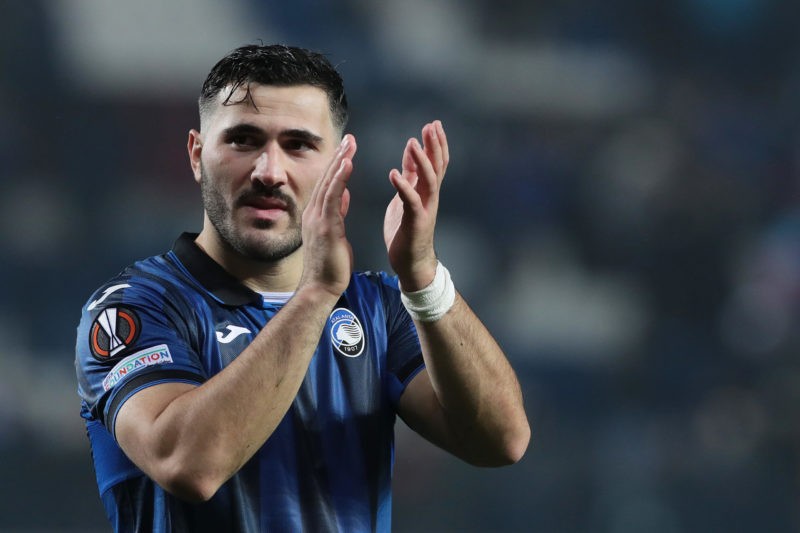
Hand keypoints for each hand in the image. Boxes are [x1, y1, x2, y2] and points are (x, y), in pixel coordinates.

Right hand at [299, 134, 357, 297]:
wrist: (320, 287)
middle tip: (350, 139)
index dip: (337, 165)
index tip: (347, 149)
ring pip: (329, 183)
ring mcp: (318, 219)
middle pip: (327, 179)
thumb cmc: (329, 266)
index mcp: (317, 215)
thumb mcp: (335, 233)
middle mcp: (314, 213)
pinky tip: (347, 164)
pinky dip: (340, 179)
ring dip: (340, 162)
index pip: (328, 184)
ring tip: (350, 145)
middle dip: (339, 157)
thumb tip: (345, 195)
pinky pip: (333, 197)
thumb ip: (337, 213)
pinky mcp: (326, 226)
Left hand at [384, 120, 448, 290]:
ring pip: (429, 180)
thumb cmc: (408, 230)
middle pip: (437, 166)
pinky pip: (411, 201)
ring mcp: (426, 209)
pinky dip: (403, 186)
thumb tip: (413, 153)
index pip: (436, 162)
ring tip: (413, 143)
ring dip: (421, 161)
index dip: (436, 143)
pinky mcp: (416, 221)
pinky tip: (394, 173)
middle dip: (435, 145)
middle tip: (432, 125)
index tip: (433, 124)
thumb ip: (412, 175)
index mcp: (427, 191)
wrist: (411, 262)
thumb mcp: (408, 196)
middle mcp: (430, 197)